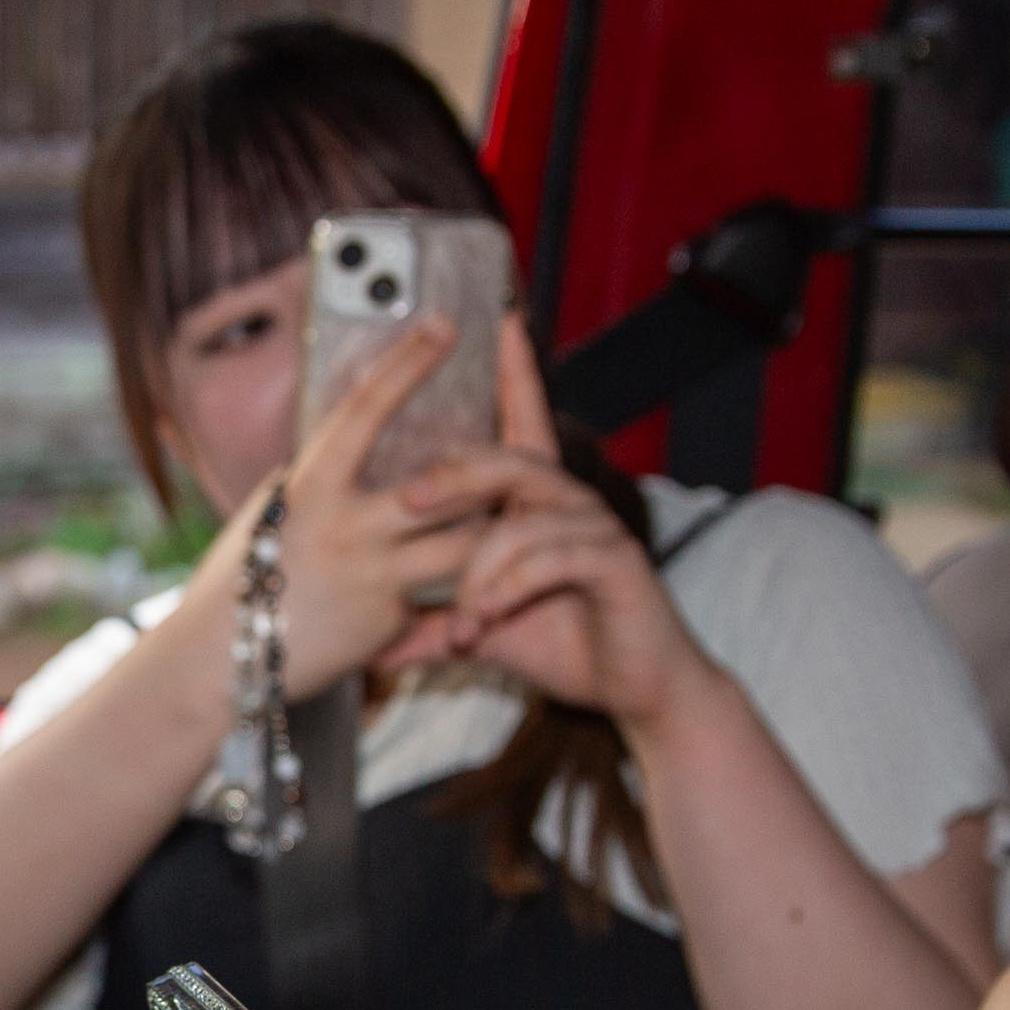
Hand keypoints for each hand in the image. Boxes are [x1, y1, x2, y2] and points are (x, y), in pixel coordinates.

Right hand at [187, 321, 492, 699]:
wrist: (217, 661)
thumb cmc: (241, 576)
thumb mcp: (276, 508)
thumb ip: (323, 476)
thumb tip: (359, 434)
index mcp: (310, 484)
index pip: (366, 408)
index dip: (408, 362)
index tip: (446, 325)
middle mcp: (345, 525)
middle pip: (446, 483)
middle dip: (491, 465)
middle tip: (521, 447)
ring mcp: (371, 576)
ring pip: (465, 543)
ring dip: (491, 531)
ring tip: (508, 520)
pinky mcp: (389, 623)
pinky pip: (439, 595)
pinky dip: (449, 593)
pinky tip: (456, 602)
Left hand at [391, 324, 708, 722]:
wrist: (633, 692)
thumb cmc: (561, 645)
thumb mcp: (485, 634)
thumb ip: (434, 629)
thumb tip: (376, 649)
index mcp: (537, 503)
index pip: (524, 423)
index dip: (516, 372)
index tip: (500, 318)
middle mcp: (569, 501)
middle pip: (506, 460)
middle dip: (452, 476)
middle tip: (406, 500)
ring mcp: (596, 528)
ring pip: (520, 520)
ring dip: (478, 573)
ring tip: (461, 623)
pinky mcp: (618, 561)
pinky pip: (552, 557)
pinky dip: (510, 590)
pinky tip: (486, 622)